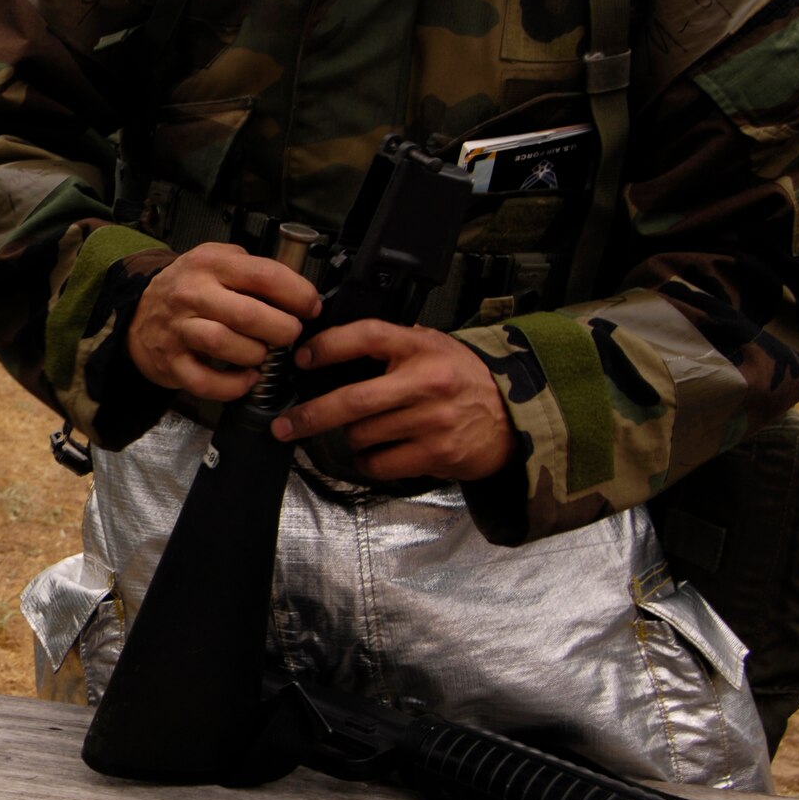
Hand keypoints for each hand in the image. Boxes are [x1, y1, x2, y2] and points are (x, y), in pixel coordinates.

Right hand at [128, 243, 322, 400]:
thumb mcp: (218, 260)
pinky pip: (205, 381)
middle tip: (290, 334)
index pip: (263, 275)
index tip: (310, 307)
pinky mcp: (171, 362)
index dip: (297, 294)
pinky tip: (247, 379)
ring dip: (257, 355)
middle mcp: (192, 294)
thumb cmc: (191, 288)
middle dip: (282, 330)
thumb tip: (299, 295)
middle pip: (248, 314)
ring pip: (225, 344)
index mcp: (211, 263)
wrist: (140, 312)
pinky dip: (233, 386)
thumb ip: (254, 270)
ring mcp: (179, 329)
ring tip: (265, 354)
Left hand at [272, 320, 512, 481]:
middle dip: (310, 415)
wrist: (513, 417)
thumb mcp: (434, 346)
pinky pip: (379, 463)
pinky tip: (377, 452)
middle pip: (352, 400)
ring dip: (352, 437)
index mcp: (422, 348)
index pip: (366, 336)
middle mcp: (427, 382)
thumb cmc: (465, 380)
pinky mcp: (436, 453)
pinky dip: (368, 461)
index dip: (328, 347)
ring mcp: (432, 420)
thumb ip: (392, 345)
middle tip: (285, 425)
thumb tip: (332, 349)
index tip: (302, 358)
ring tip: (366, 430)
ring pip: (362, 435)